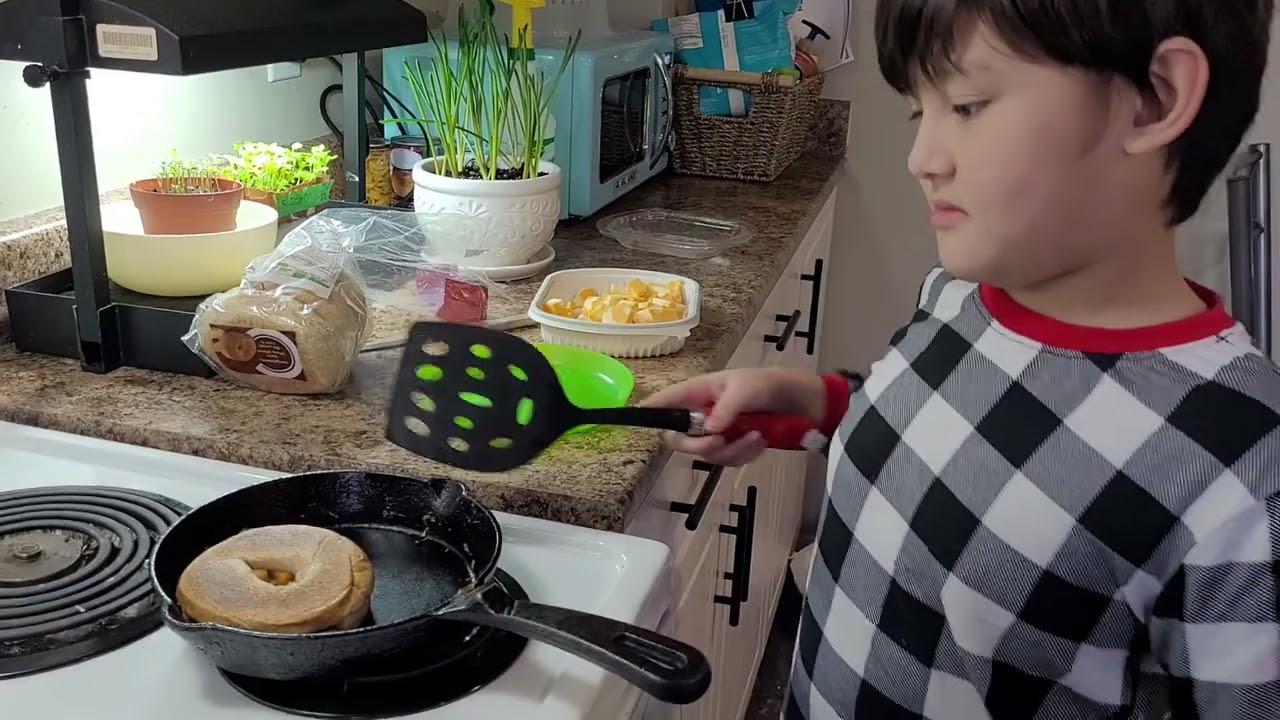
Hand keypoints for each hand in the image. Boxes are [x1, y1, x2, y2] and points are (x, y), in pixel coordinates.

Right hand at [640, 367, 823, 465]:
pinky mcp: (735, 446)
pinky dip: (745, 454)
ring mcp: (719, 432)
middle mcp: (704, 414)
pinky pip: (729, 460)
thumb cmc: (770, 385)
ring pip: (707, 453)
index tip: (636, 418)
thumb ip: (726, 407)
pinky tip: (760, 441)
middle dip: (698, 444)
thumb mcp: (747, 387)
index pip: (667, 401)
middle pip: (680, 438)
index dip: (650, 410)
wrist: (803, 403)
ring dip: (732, 449)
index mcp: (700, 392)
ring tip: (755, 436)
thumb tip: (707, 429)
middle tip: (718, 441)